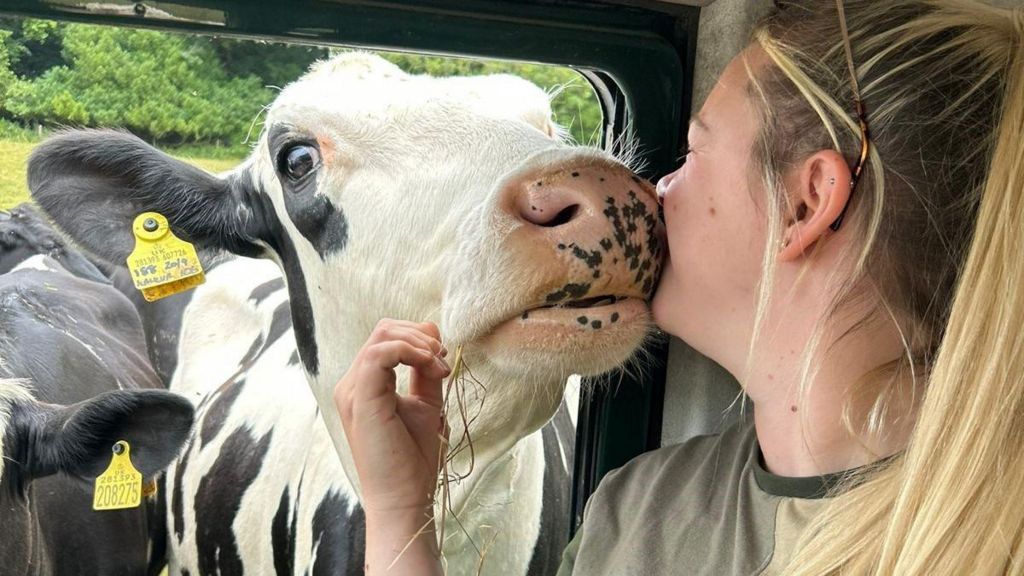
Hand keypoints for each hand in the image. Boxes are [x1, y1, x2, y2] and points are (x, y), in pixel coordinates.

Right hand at [334, 318, 450, 514]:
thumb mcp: (426, 403)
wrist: (404, 498)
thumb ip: (427, 370)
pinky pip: (380, 353)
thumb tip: (432, 329)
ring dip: (419, 343)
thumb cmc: (413, 459)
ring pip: (383, 335)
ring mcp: (352, 390)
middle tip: (443, 360)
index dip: (419, 338)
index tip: (444, 361)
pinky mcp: (360, 398)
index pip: (387, 338)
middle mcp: (352, 384)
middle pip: (384, 329)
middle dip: (421, 336)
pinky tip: (430, 367)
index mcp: (365, 385)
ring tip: (440, 366)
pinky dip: (410, 351)